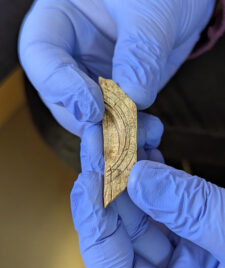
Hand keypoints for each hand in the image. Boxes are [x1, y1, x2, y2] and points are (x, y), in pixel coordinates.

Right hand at [19, 0, 215, 136]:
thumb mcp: (151, 9)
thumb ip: (140, 51)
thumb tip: (133, 99)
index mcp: (61, 19)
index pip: (41, 55)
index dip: (62, 87)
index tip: (94, 109)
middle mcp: (73, 53)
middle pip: (65, 99)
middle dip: (92, 123)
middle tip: (117, 139)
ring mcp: (96, 76)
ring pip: (93, 117)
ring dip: (116, 135)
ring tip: (142, 139)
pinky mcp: (120, 94)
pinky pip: (119, 119)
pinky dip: (134, 133)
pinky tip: (150, 137)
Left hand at [71, 113, 222, 267]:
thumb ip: (194, 213)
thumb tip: (140, 177)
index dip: (94, 224)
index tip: (86, 178)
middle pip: (123, 233)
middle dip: (109, 184)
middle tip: (99, 141)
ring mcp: (184, 257)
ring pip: (142, 212)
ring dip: (130, 171)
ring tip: (124, 134)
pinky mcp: (197, 232)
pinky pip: (165, 202)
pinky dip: (155, 174)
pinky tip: (147, 148)